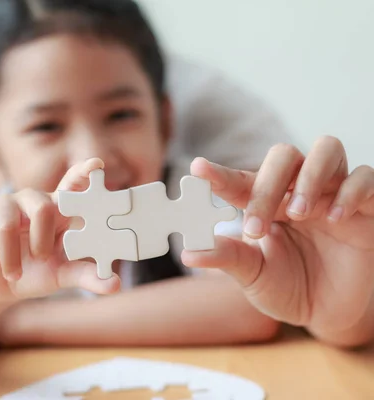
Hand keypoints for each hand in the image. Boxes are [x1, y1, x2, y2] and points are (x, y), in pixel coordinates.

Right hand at [0, 158, 119, 303]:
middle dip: (41, 239)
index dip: (83, 173)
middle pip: (42, 207)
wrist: (0, 287)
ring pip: (7, 222)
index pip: (73, 185)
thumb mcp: (63, 276)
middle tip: (40, 259)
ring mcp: (3, 204)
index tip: (97, 165)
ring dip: (11, 256)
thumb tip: (115, 286)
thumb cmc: (38, 274)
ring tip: (13, 273)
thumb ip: (87, 276)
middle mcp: (32, 201)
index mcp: (58, 211)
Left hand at [183, 136, 373, 335]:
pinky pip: (365, 179)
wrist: (325, 313)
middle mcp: (296, 191)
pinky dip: (350, 192)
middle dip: (267, 185)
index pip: (240, 179)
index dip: (219, 173)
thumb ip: (227, 258)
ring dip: (309, 176)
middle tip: (256, 225)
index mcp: (264, 203)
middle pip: (284, 156)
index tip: (197, 169)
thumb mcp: (252, 275)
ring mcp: (332, 195)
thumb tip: (189, 253)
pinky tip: (336, 219)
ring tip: (298, 212)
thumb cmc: (284, 287)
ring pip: (326, 150)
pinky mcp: (366, 208)